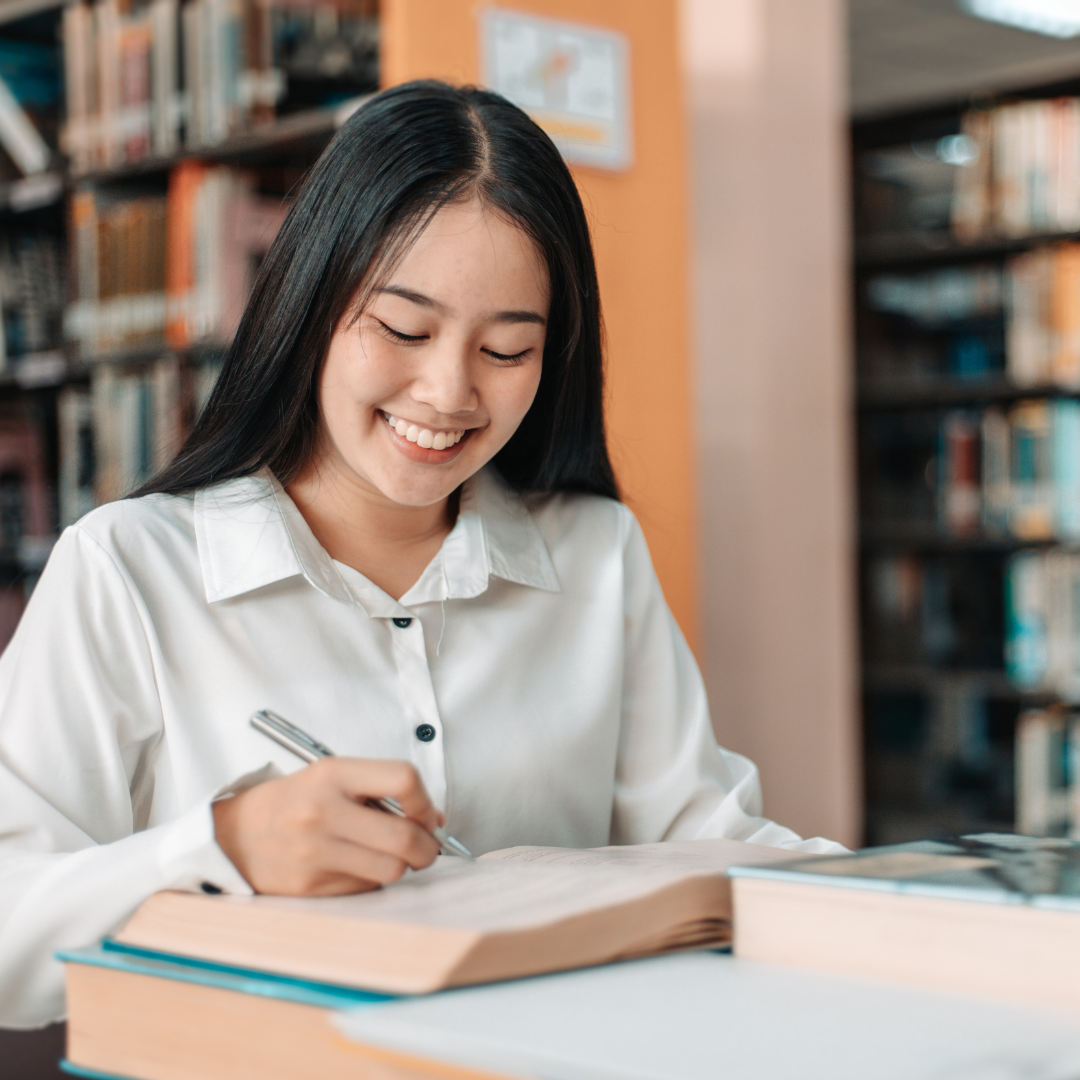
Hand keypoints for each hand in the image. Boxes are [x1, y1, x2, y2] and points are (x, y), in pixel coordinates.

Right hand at [212, 758, 442, 895]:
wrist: (233, 836)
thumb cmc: (292, 803)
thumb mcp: (331, 778)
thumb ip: (382, 791)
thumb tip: (433, 820)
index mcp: (333, 774)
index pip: (403, 779)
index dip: (425, 801)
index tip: (425, 813)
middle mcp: (324, 811)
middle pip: (404, 837)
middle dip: (427, 847)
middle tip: (425, 846)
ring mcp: (316, 851)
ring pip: (391, 869)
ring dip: (401, 866)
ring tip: (388, 855)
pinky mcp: (311, 886)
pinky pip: (366, 887)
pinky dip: (372, 879)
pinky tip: (354, 865)